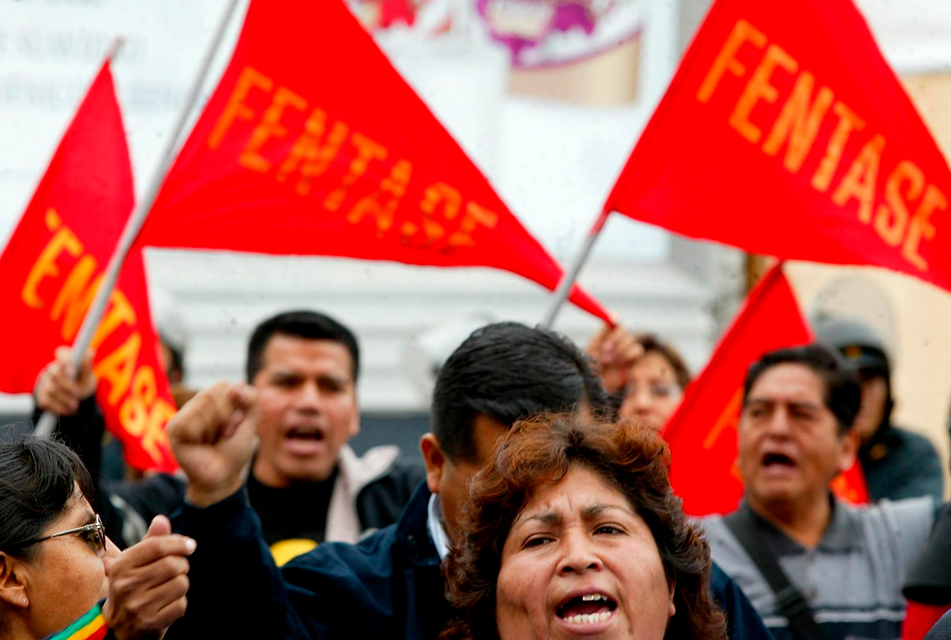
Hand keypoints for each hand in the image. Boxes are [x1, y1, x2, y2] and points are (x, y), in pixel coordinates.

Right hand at [33, 346, 96, 414]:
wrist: (75, 398)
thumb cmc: (83, 382)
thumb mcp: (87, 376)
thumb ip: (86, 366)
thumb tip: (91, 352)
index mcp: (66, 359)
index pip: (61, 353)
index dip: (65, 361)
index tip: (72, 372)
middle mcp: (53, 368)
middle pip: (55, 374)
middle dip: (67, 386)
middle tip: (78, 394)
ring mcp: (45, 381)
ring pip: (51, 389)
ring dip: (65, 399)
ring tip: (75, 405)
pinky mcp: (40, 394)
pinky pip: (46, 401)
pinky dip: (58, 408)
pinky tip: (67, 410)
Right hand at [102, 516, 195, 639]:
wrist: (118, 627)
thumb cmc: (132, 586)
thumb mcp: (135, 563)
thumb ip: (151, 541)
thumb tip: (161, 520)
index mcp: (121, 565)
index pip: (158, 546)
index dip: (179, 543)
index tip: (189, 546)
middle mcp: (126, 585)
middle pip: (173, 564)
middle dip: (182, 565)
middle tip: (177, 570)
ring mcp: (137, 606)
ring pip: (180, 584)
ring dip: (181, 584)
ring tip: (168, 588)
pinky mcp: (149, 623)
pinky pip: (181, 604)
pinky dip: (179, 603)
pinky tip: (166, 605)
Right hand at [167, 381, 256, 506]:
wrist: (223, 476)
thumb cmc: (235, 449)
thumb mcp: (251, 422)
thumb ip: (251, 399)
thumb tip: (237, 384)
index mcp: (214, 398)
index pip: (224, 385)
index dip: (235, 406)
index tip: (235, 425)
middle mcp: (196, 404)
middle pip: (212, 394)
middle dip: (225, 417)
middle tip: (223, 435)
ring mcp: (183, 415)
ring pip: (201, 406)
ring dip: (214, 427)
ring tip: (212, 440)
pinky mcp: (173, 430)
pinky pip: (189, 422)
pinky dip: (200, 434)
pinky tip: (199, 444)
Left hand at [586, 321, 642, 393]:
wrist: (595, 388)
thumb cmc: (589, 370)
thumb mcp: (592, 350)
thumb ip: (602, 333)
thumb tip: (614, 316)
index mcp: (604, 336)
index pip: (613, 321)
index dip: (614, 318)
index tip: (613, 320)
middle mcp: (615, 341)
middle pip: (623, 329)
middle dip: (614, 339)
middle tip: (605, 350)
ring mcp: (625, 351)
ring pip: (631, 339)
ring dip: (620, 348)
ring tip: (608, 361)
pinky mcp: (633, 361)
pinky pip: (637, 350)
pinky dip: (628, 355)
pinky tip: (619, 363)